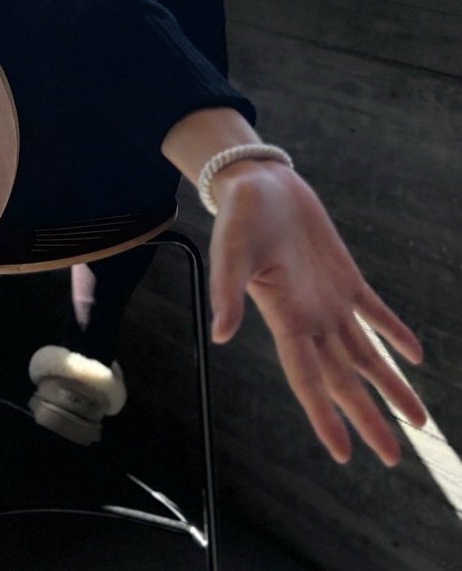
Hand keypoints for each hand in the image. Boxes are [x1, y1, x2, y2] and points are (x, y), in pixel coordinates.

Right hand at [209, 160, 426, 465]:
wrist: (256, 182)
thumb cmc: (238, 216)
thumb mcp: (230, 251)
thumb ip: (226, 292)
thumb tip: (220, 334)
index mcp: (284, 317)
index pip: (308, 379)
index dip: (325, 416)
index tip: (344, 453)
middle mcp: (310, 317)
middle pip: (344, 378)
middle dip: (368, 416)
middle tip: (392, 455)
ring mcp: (329, 298)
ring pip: (365, 353)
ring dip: (390, 385)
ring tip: (417, 420)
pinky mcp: (344, 275)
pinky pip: (374, 312)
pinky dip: (395, 333)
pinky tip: (413, 354)